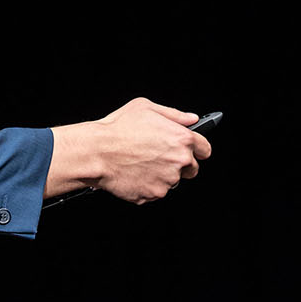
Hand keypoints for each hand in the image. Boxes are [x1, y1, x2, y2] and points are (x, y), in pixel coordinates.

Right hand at [47, 98, 211, 202]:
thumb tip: (191, 119)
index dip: (197, 149)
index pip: (205, 149)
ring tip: (141, 163)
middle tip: (159, 157)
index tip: (191, 150)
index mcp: (182, 138)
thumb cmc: (116, 128)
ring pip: (172, 181)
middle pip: (192, 169)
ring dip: (162, 175)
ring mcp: (168, 180)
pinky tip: (135, 173)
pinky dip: (148, 185)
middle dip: (180, 164)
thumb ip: (174, 114)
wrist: (95, 152)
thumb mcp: (145, 107)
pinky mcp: (154, 194)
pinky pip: (156, 191)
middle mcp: (179, 160)